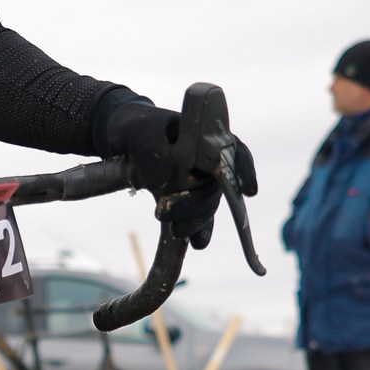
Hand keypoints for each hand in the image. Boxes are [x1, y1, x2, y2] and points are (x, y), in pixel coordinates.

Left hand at [99, 102, 259, 250]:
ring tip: (173, 229)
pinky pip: (199, 218)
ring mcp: (198, 181)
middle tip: (166, 212)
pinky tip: (195, 243)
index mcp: (205, 136)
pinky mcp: (186, 199)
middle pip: (217, 186)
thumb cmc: (136, 127)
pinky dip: (198, 232)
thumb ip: (150, 148)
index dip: (244, 170)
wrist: (121, 139)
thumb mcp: (136, 131)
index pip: (235, 151)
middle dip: (199, 204)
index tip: (247, 191)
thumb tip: (162, 181)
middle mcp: (207, 161)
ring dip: (195, 221)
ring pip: (207, 205)